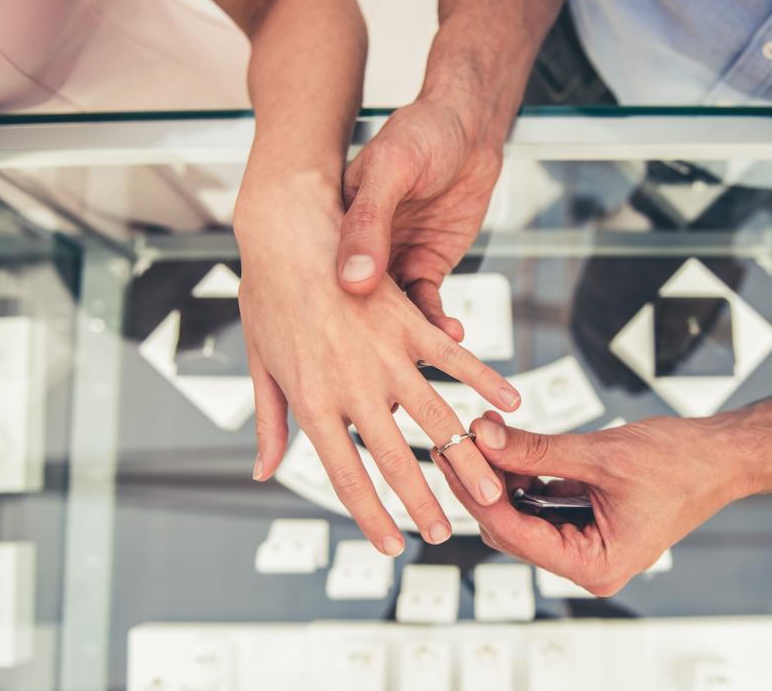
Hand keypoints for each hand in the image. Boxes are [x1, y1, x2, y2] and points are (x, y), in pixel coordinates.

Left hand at [235, 181, 520, 555]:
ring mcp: (386, 354)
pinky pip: (455, 358)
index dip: (370, 516)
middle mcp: (353, 386)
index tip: (390, 544)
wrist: (288, 227)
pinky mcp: (409, 321)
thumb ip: (268, 422)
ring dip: (466, 458)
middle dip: (424, 503)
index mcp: (313, 401)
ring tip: (491, 488)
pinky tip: (510, 402)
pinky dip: (486, 380)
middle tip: (446, 533)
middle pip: (397, 459)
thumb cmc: (268, 293)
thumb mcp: (260, 364)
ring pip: (436, 418)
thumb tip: (263, 471)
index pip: (346, 476)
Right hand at [336, 99, 502, 339]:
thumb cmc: (422, 134)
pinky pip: (426, 303)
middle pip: (355, 305)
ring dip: (406, 339)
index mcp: (338, 223)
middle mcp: (362, 247)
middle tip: (370, 374)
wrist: (469, 127)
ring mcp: (394, 259)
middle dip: (362, 343)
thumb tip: (354, 279)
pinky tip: (448, 335)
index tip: (326, 345)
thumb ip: (371, 221)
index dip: (325, 314)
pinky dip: (436, 322)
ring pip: (392, 314)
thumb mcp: (390, 170)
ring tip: (419, 361)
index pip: (322, 275)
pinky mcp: (426, 265)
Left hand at [434, 411, 748, 594]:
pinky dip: (522, 474)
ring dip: (500, 475)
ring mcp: (584, 544)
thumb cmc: (680, 464)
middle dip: (483, 483)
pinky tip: (506, 443)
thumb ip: (536, 450)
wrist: (719, 456)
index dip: (479, 494)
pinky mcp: (583, 521)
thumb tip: (484, 437)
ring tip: (481, 434)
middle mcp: (586, 563)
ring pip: (520, 514)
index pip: (516, 534)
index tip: (455, 459)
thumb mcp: (598, 455)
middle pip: (511, 527)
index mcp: (596, 565)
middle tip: (457, 441)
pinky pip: (538, 502)